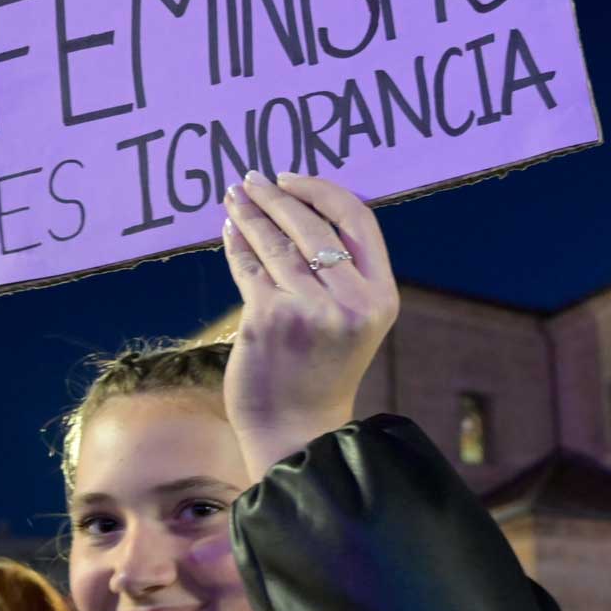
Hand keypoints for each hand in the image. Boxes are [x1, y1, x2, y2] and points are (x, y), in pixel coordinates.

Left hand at [220, 172, 398, 479]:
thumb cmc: (322, 374)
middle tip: (253, 180)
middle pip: (314, 225)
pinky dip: (237, 244)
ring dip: (251, 213)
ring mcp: (310, 309)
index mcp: (381, 297)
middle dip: (278, 196)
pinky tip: (229, 230)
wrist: (299, 432)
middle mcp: (351, 301)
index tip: (293, 179)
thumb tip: (305, 211)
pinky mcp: (269, 319)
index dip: (324, 191)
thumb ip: (344, 276)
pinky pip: (250, 269)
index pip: (359, 221)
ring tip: (235, 196)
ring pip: (277, 243)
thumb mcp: (354, 323)